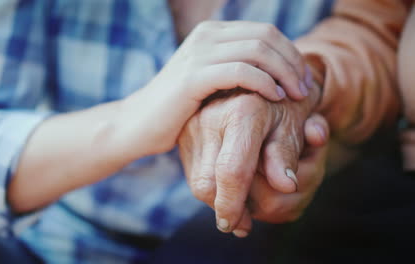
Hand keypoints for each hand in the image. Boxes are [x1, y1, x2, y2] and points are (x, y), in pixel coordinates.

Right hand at [122, 21, 309, 156]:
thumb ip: (236, 69)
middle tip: (304, 89)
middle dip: (293, 62)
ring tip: (295, 96)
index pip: (265, 32)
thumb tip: (275, 73)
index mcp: (212, 33)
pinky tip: (274, 99)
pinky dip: (264, 83)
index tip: (303, 80)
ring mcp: (198, 53)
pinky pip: (241, 72)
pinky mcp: (193, 77)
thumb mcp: (210, 81)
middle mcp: (206, 35)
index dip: (291, 54)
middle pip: (266, 37)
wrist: (139, 125)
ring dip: (285, 73)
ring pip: (258, 51)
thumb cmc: (180, 110)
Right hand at [178, 88, 318, 235]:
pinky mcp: (184, 132)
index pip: (232, 171)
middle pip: (208, 183)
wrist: (260, 78)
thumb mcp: (293, 126)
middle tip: (242, 221)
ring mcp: (193, 124)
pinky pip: (192, 172)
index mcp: (243, 112)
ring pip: (197, 181)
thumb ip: (286, 155)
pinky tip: (227, 187)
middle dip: (224, 208)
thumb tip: (285, 186)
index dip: (235, 205)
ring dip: (217, 200)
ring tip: (239, 204)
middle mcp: (210, 116)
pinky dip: (210, 187)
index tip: (238, 226)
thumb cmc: (283, 105)